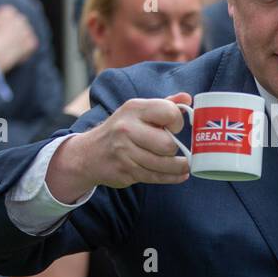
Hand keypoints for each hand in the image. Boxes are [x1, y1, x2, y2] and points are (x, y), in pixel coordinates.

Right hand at [0, 4, 37, 72]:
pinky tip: (15, 53)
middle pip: (16, 23)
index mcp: (9, 11)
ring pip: (23, 34)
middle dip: (11, 29)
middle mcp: (21, 18)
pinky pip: (29, 45)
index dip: (0, 23)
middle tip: (3, 40)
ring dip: (18, 38)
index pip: (6, 15)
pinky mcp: (32, 42)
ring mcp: (28, 30)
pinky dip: (24, 49)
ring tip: (8, 47)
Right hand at [50, 92, 192, 194]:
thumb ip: (164, 104)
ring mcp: (124, 152)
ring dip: (178, 166)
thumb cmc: (122, 129)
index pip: (169, 113)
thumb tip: (188, 99)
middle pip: (167, 144)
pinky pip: (157, 177)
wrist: (89, 153)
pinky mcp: (125, 171)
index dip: (178, 122)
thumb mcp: (138, 111)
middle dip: (174, 148)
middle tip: (171, 147)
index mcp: (134, 109)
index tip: (174, 127)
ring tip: (184, 164)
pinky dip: (172, 177)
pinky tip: (181, 175)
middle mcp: (127, 129)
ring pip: (164, 164)